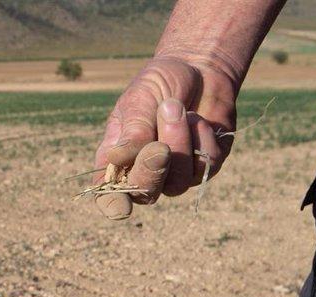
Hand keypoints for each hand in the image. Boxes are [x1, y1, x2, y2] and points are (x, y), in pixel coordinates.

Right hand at [94, 55, 237, 218]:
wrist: (197, 68)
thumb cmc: (158, 84)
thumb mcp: (139, 100)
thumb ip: (132, 130)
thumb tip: (117, 157)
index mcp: (116, 160)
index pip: (109, 194)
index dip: (114, 205)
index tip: (122, 208)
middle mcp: (144, 172)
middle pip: (145, 194)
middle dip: (152, 170)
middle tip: (159, 146)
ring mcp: (175, 173)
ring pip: (177, 182)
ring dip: (179, 144)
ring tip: (176, 108)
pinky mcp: (204, 166)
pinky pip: (205, 165)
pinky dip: (202, 138)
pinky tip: (198, 118)